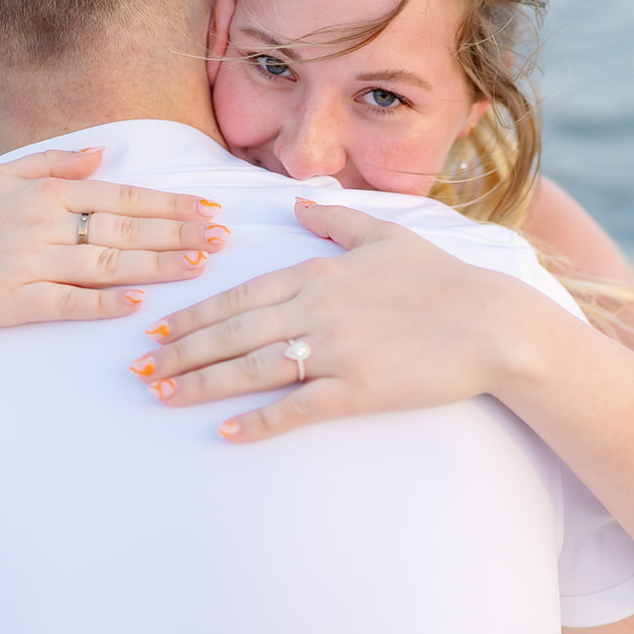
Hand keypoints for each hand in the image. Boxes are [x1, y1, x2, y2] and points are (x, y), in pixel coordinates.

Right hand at [0, 147, 227, 333]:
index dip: (169, 204)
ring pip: (105, 262)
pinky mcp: (10, 302)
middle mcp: (40, 222)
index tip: (209, 210)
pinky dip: (104, 303)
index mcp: (43, 191)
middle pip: (124, 227)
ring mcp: (26, 263)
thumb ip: (54, 161)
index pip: (121, 195)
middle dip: (179, 232)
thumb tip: (102, 152)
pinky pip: (67, 302)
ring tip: (198, 267)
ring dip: (156, 265)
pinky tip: (137, 304)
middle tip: (222, 238)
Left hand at [130, 201, 553, 440]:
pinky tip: (225, 432)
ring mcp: (335, 351)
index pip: (239, 295)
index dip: (194, 314)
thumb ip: (334, 218)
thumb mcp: (385, 233)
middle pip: (232, 333)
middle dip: (181, 351)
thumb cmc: (440, 279)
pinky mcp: (357, 389)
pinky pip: (296, 408)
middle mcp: (316, 309)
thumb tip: (298, 200)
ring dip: (202, 384)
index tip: (158, 328)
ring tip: (163, 395)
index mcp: (316, 272)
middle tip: (141, 370)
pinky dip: (258, 421)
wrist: (492, 323)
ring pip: (252, 369)